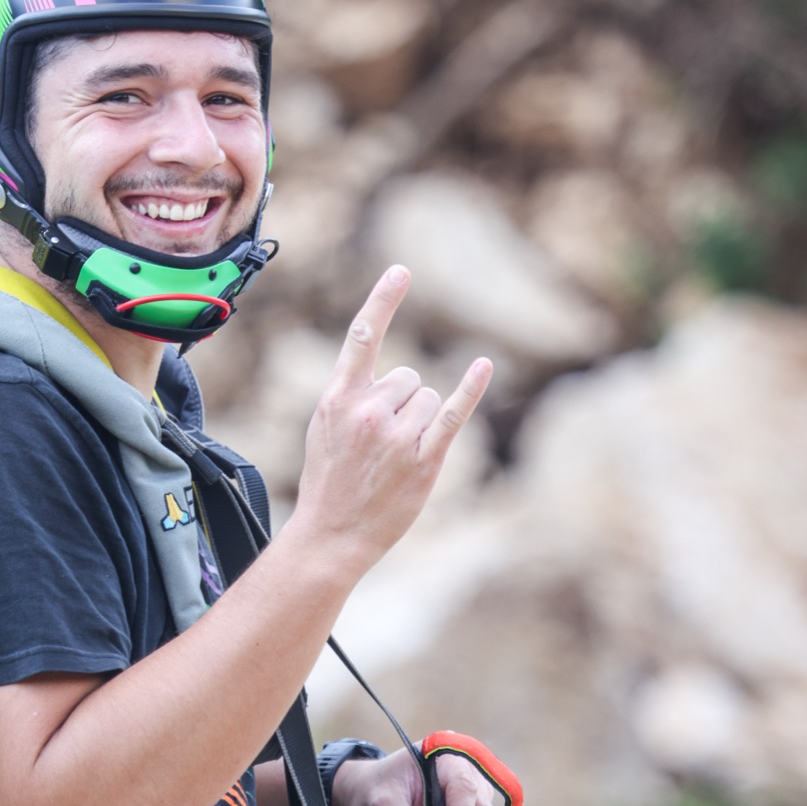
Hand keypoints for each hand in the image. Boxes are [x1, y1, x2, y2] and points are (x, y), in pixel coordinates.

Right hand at [290, 268, 490, 584]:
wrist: (331, 535)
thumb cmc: (328, 481)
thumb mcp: (323, 428)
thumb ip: (352, 395)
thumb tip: (399, 378)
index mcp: (338, 398)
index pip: (362, 337)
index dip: (383, 300)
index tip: (402, 270)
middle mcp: (369, 411)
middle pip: (411, 378)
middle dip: (404, 403)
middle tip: (381, 443)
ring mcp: (397, 436)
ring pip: (431, 399)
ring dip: (422, 423)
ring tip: (394, 458)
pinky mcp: (424, 459)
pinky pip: (454, 414)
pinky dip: (471, 389)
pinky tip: (483, 364)